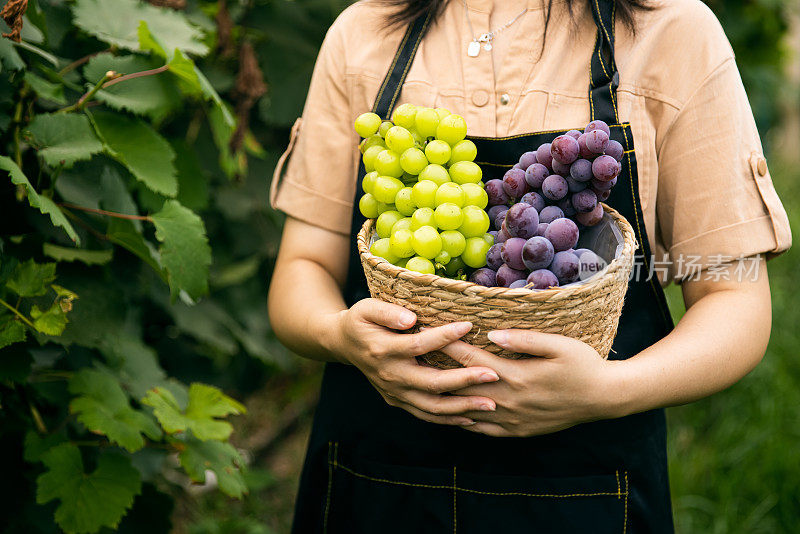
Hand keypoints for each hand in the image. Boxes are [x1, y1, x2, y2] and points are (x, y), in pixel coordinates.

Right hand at [324, 298, 500, 425]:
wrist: (344, 344)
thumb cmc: (361, 321)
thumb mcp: (366, 308)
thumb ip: (387, 312)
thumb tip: (411, 319)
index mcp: (382, 350)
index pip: (418, 345)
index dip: (444, 336)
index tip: (469, 325)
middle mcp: (390, 375)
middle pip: (431, 383)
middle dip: (464, 381)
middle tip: (493, 375)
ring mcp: (394, 392)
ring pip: (431, 406)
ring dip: (463, 408)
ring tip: (491, 404)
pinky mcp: (398, 401)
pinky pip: (426, 414)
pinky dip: (449, 419)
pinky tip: (472, 418)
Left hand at [439, 330, 620, 436]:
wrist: (604, 399)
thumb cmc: (583, 365)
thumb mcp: (559, 345)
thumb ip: (524, 340)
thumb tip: (491, 334)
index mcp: (517, 376)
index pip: (471, 358)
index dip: (447, 344)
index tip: (426, 331)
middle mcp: (509, 401)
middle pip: (462, 385)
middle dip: (436, 371)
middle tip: (412, 359)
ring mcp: (512, 420)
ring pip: (468, 411)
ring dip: (445, 399)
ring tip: (422, 386)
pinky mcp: (518, 431)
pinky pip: (483, 429)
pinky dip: (463, 421)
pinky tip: (450, 413)